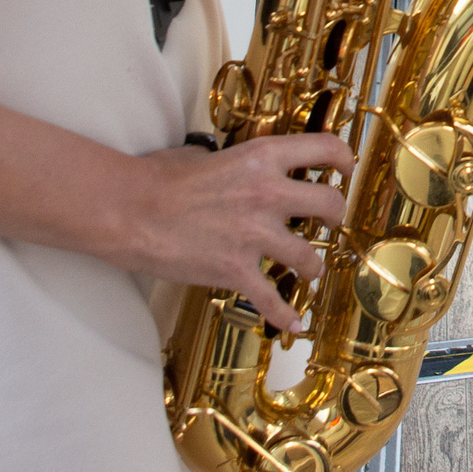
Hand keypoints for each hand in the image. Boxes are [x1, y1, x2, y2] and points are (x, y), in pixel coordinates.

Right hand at [118, 134, 352, 334]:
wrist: (129, 211)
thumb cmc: (159, 179)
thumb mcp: (206, 153)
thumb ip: (234, 161)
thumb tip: (240, 166)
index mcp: (262, 157)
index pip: (323, 149)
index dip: (342, 158)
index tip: (344, 168)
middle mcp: (267, 194)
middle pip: (329, 204)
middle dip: (335, 215)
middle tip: (331, 220)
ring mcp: (254, 234)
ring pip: (309, 257)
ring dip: (313, 266)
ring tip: (310, 269)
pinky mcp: (236, 270)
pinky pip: (272, 300)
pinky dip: (285, 315)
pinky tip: (294, 324)